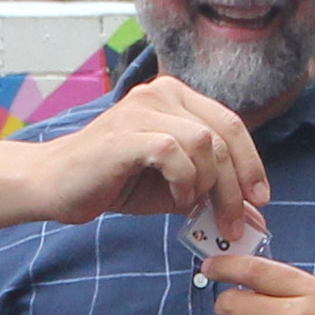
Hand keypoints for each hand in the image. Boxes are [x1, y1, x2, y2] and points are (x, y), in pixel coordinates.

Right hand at [41, 74, 270, 242]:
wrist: (55, 185)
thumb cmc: (114, 182)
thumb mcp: (174, 187)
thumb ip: (210, 192)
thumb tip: (254, 216)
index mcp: (176, 97)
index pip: (231, 124)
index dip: (252, 163)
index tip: (259, 199)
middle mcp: (161, 93)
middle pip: (223, 135)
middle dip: (235, 185)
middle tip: (236, 222)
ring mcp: (142, 109)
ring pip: (204, 143)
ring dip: (208, 184)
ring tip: (192, 206)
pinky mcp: (126, 133)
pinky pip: (174, 153)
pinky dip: (184, 182)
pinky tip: (176, 199)